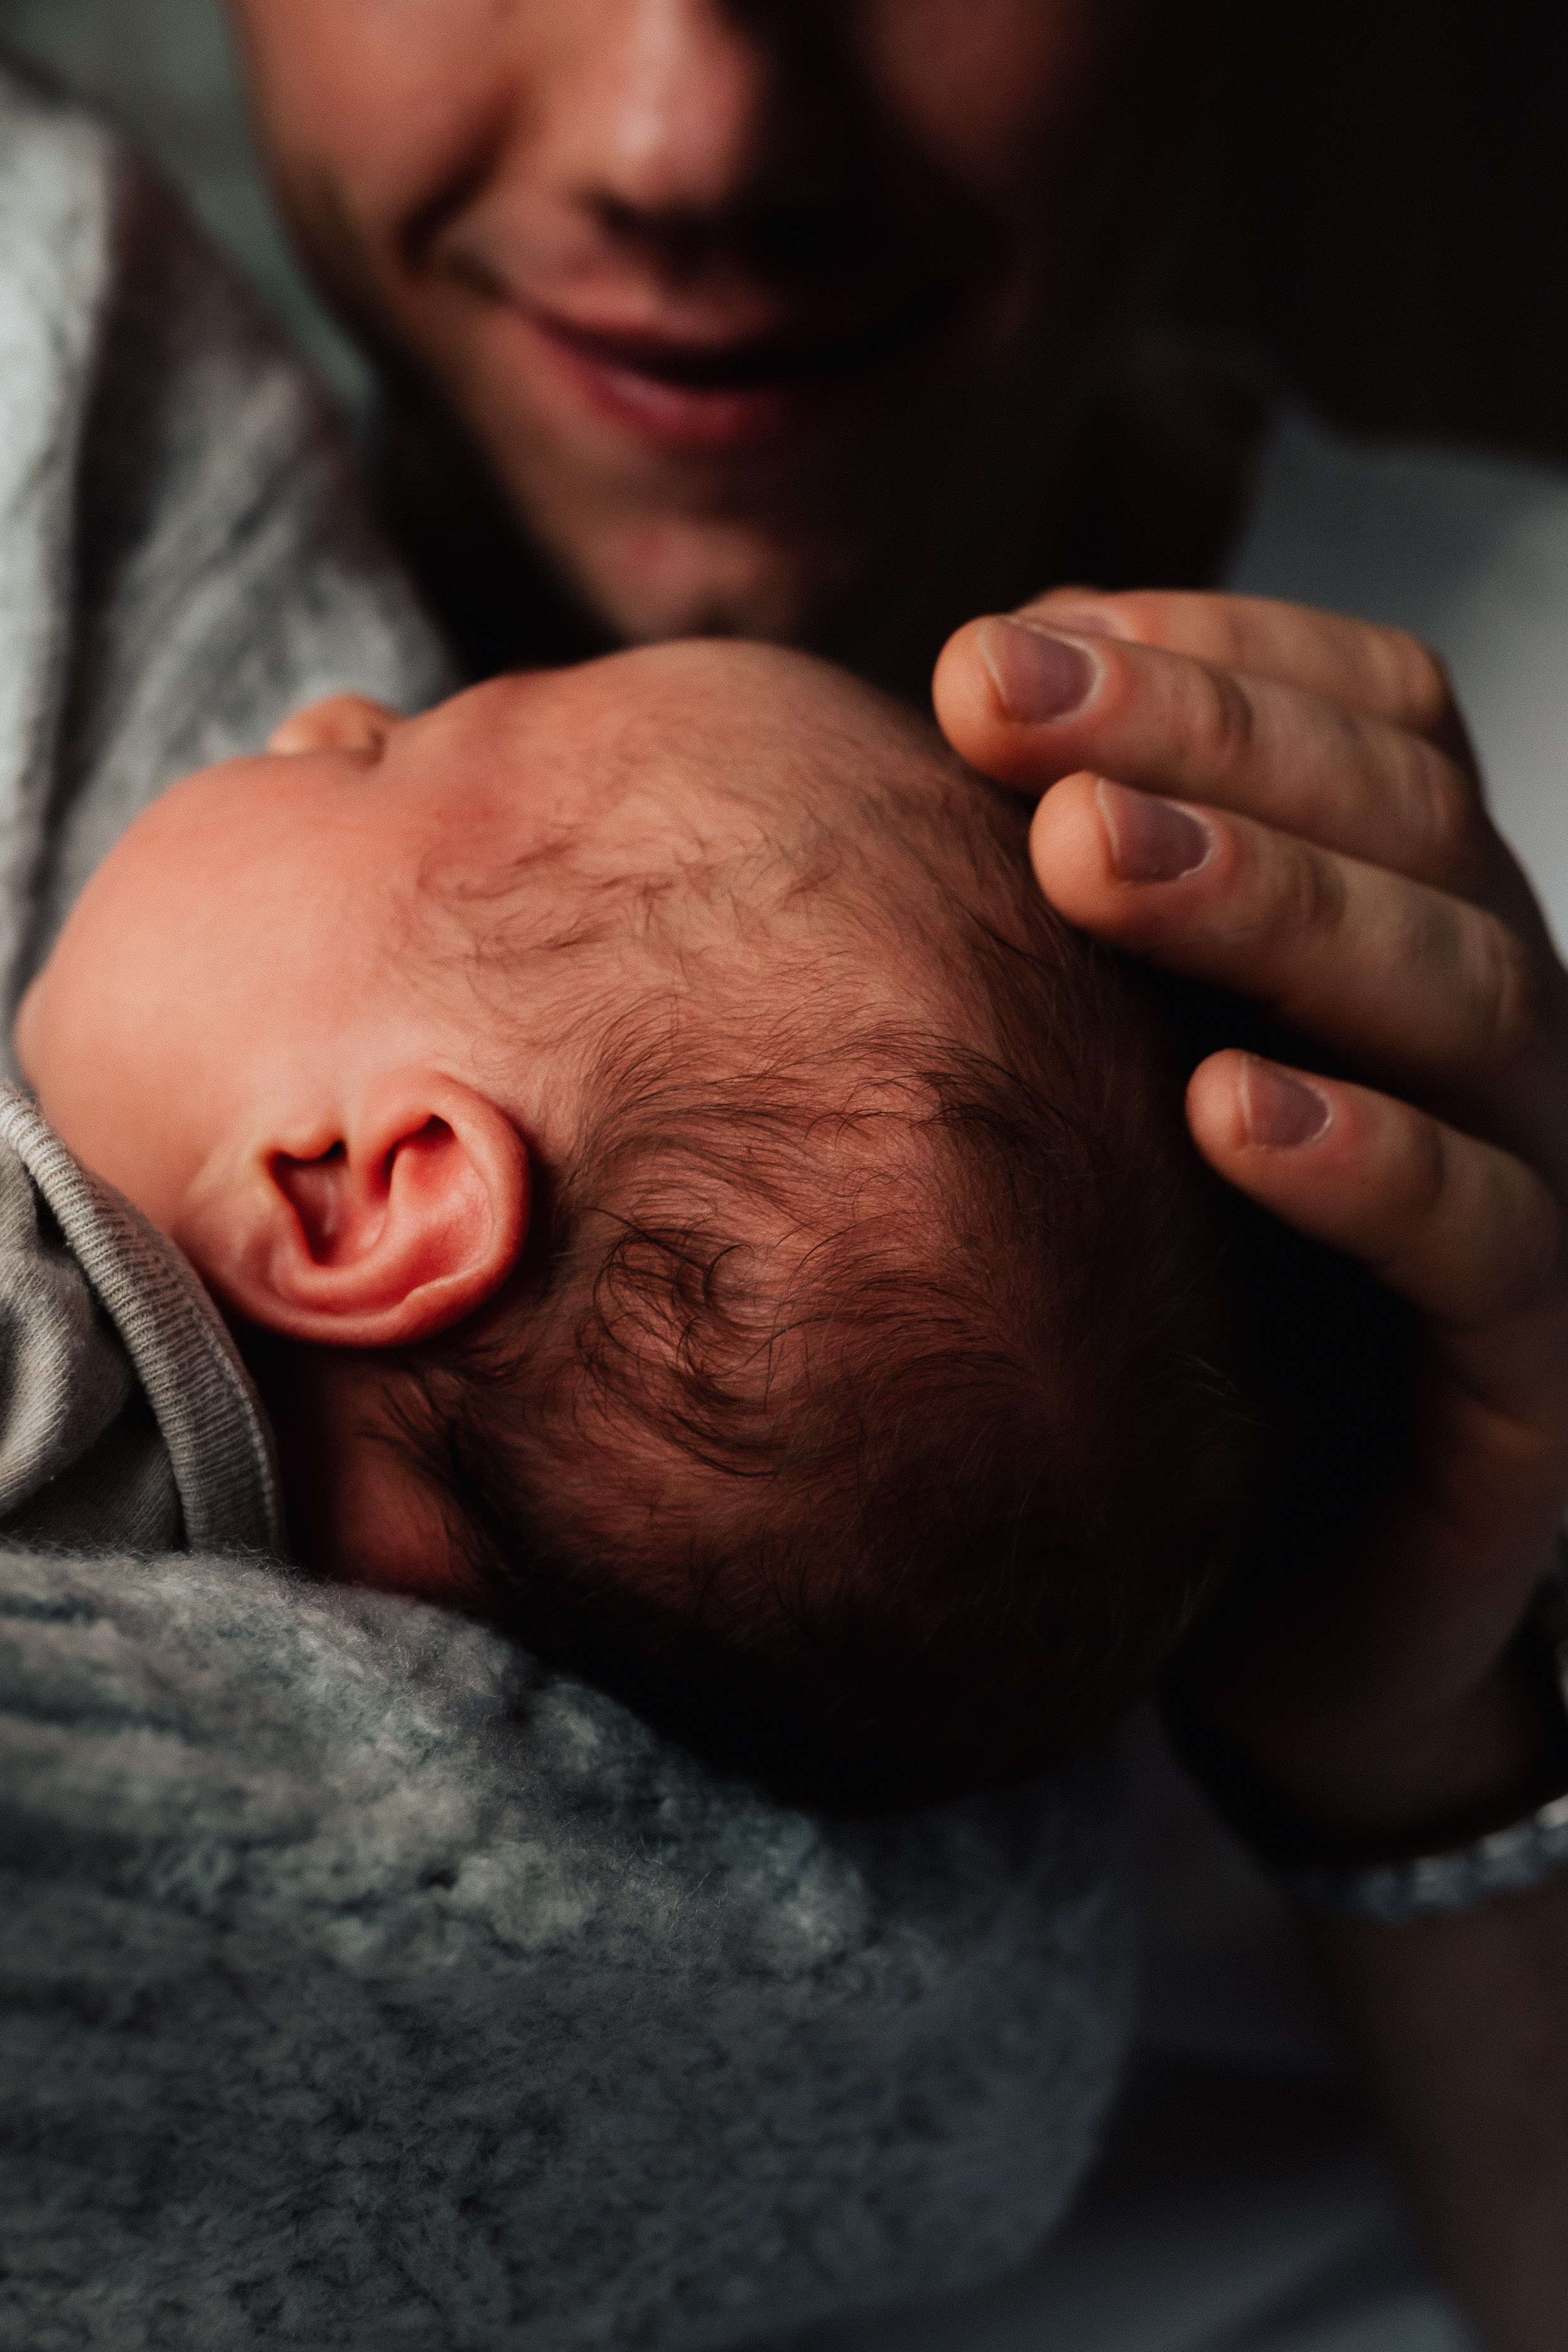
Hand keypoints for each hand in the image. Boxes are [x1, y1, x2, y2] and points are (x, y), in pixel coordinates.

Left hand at [934, 590, 1567, 1848]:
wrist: (1277, 1598)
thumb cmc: (1174, 1302)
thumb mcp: (1115, 1076)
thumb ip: (1071, 919)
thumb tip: (916, 730)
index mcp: (1408, 928)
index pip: (1378, 722)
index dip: (1214, 658)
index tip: (1009, 650)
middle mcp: (1495, 1032)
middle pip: (1409, 827)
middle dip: (1206, 743)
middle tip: (998, 701)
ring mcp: (1535, 1190)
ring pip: (1462, 998)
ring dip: (1272, 905)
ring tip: (1082, 855)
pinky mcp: (1530, 1375)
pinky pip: (1483, 1240)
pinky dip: (1365, 1161)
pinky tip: (1222, 1109)